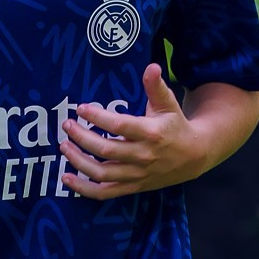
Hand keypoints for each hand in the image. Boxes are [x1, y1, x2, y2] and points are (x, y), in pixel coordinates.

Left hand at [62, 66, 210, 199]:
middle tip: (67, 125)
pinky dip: (84, 189)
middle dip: (82, 137)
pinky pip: (105, 192)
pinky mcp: (133, 187)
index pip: (118, 126)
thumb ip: (156, 87)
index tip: (81, 108)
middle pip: (105, 150)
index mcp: (151, 133)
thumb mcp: (169, 104)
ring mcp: (137, 174)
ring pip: (101, 173)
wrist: (194, 157)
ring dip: (78, 161)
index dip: (97, 116)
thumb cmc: (176, 126)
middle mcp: (143, 156)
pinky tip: (67, 178)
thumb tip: (151, 66)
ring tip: (64, 146)